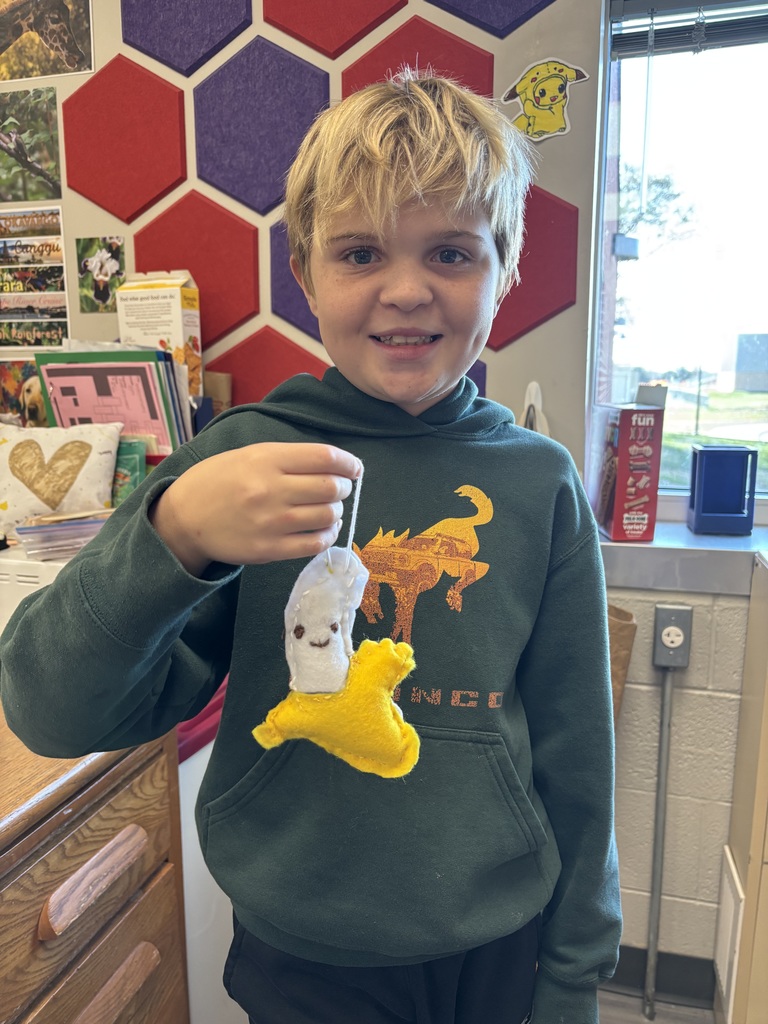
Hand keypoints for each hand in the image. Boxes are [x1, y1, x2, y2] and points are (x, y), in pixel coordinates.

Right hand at [149, 443, 361, 574]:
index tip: (354, 468)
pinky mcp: (270, 549)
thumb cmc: (217, 482)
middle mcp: (271, 489)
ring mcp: (271, 522)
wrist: (183, 519)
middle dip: (344, 488)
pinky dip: (327, 536)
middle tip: (339, 489)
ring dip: (336, 512)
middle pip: (331, 487)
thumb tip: (331, 464)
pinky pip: (315, 543)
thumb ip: (287, 458)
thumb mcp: (247, 455)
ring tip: (328, 510)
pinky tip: (323, 530)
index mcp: (266, 459)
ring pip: (328, 516)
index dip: (348, 463)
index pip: (324, 457)